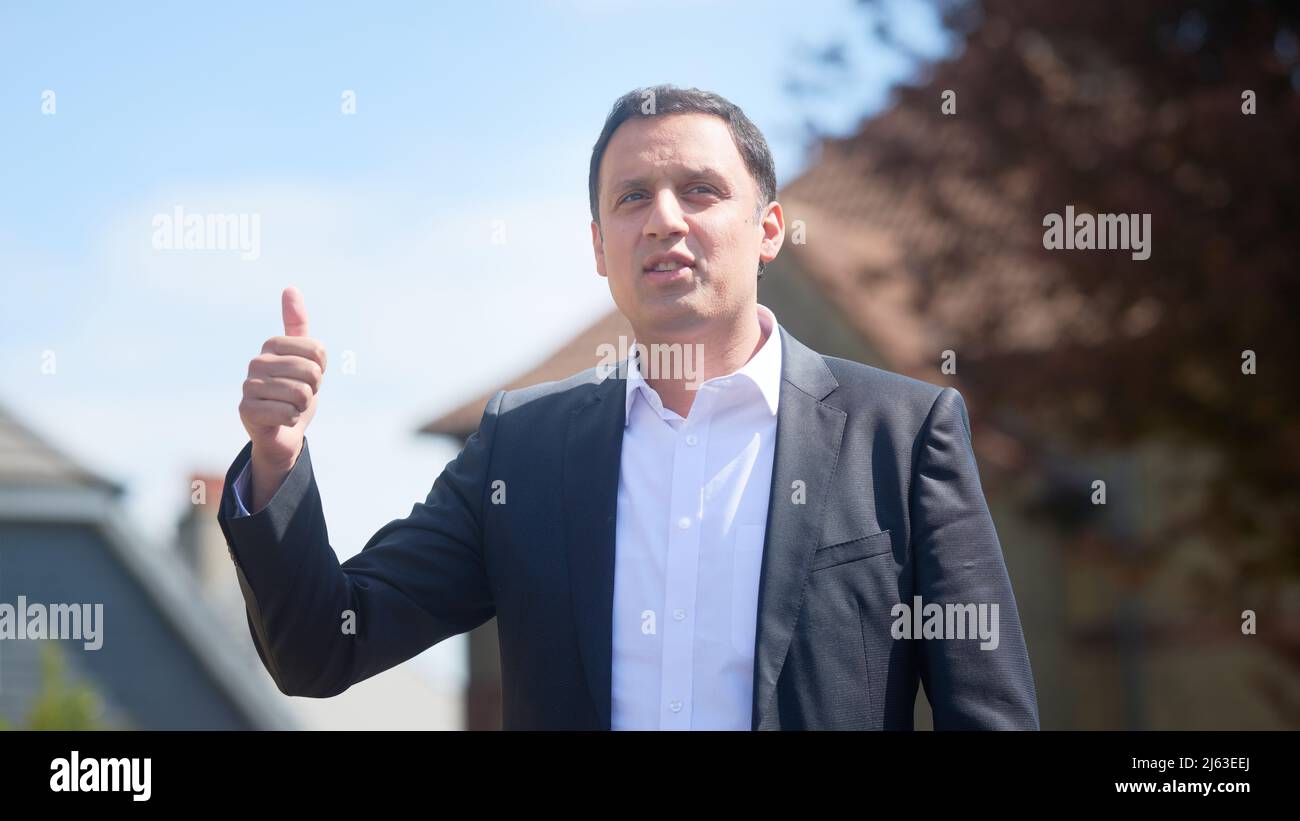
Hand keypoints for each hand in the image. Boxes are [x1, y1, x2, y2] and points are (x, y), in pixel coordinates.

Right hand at [238, 287, 326, 508]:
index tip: (309, 377)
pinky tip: (282, 419)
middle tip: (300, 395)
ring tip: (290, 407)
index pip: (317, 351)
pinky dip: (292, 420)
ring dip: (303, 406)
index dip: (321, 369)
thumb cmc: (295, 392)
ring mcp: (248, 386)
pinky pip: (288, 412)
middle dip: (313, 389)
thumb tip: (290, 288)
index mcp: (272, 345)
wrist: (282, 432)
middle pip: (310, 372)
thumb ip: (298, 326)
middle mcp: (256, 362)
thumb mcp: (305, 358)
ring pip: (301, 393)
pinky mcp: (246, 410)